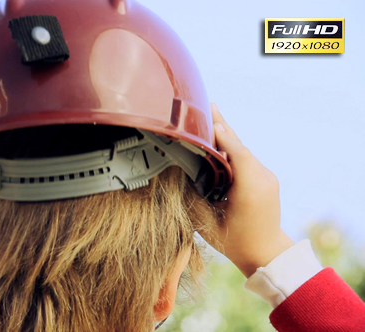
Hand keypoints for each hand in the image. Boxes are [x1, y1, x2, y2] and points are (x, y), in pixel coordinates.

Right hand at [202, 103, 294, 277]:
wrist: (268, 254)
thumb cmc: (236, 243)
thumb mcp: (209, 223)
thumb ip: (195, 197)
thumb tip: (179, 174)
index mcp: (250, 189)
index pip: (236, 152)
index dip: (222, 134)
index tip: (208, 118)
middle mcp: (262, 179)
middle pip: (240, 146)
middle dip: (222, 127)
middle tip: (208, 105)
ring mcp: (266, 178)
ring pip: (243, 151)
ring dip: (226, 137)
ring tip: (209, 118)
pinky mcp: (265, 180)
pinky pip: (246, 159)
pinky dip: (232, 148)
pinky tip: (218, 140)